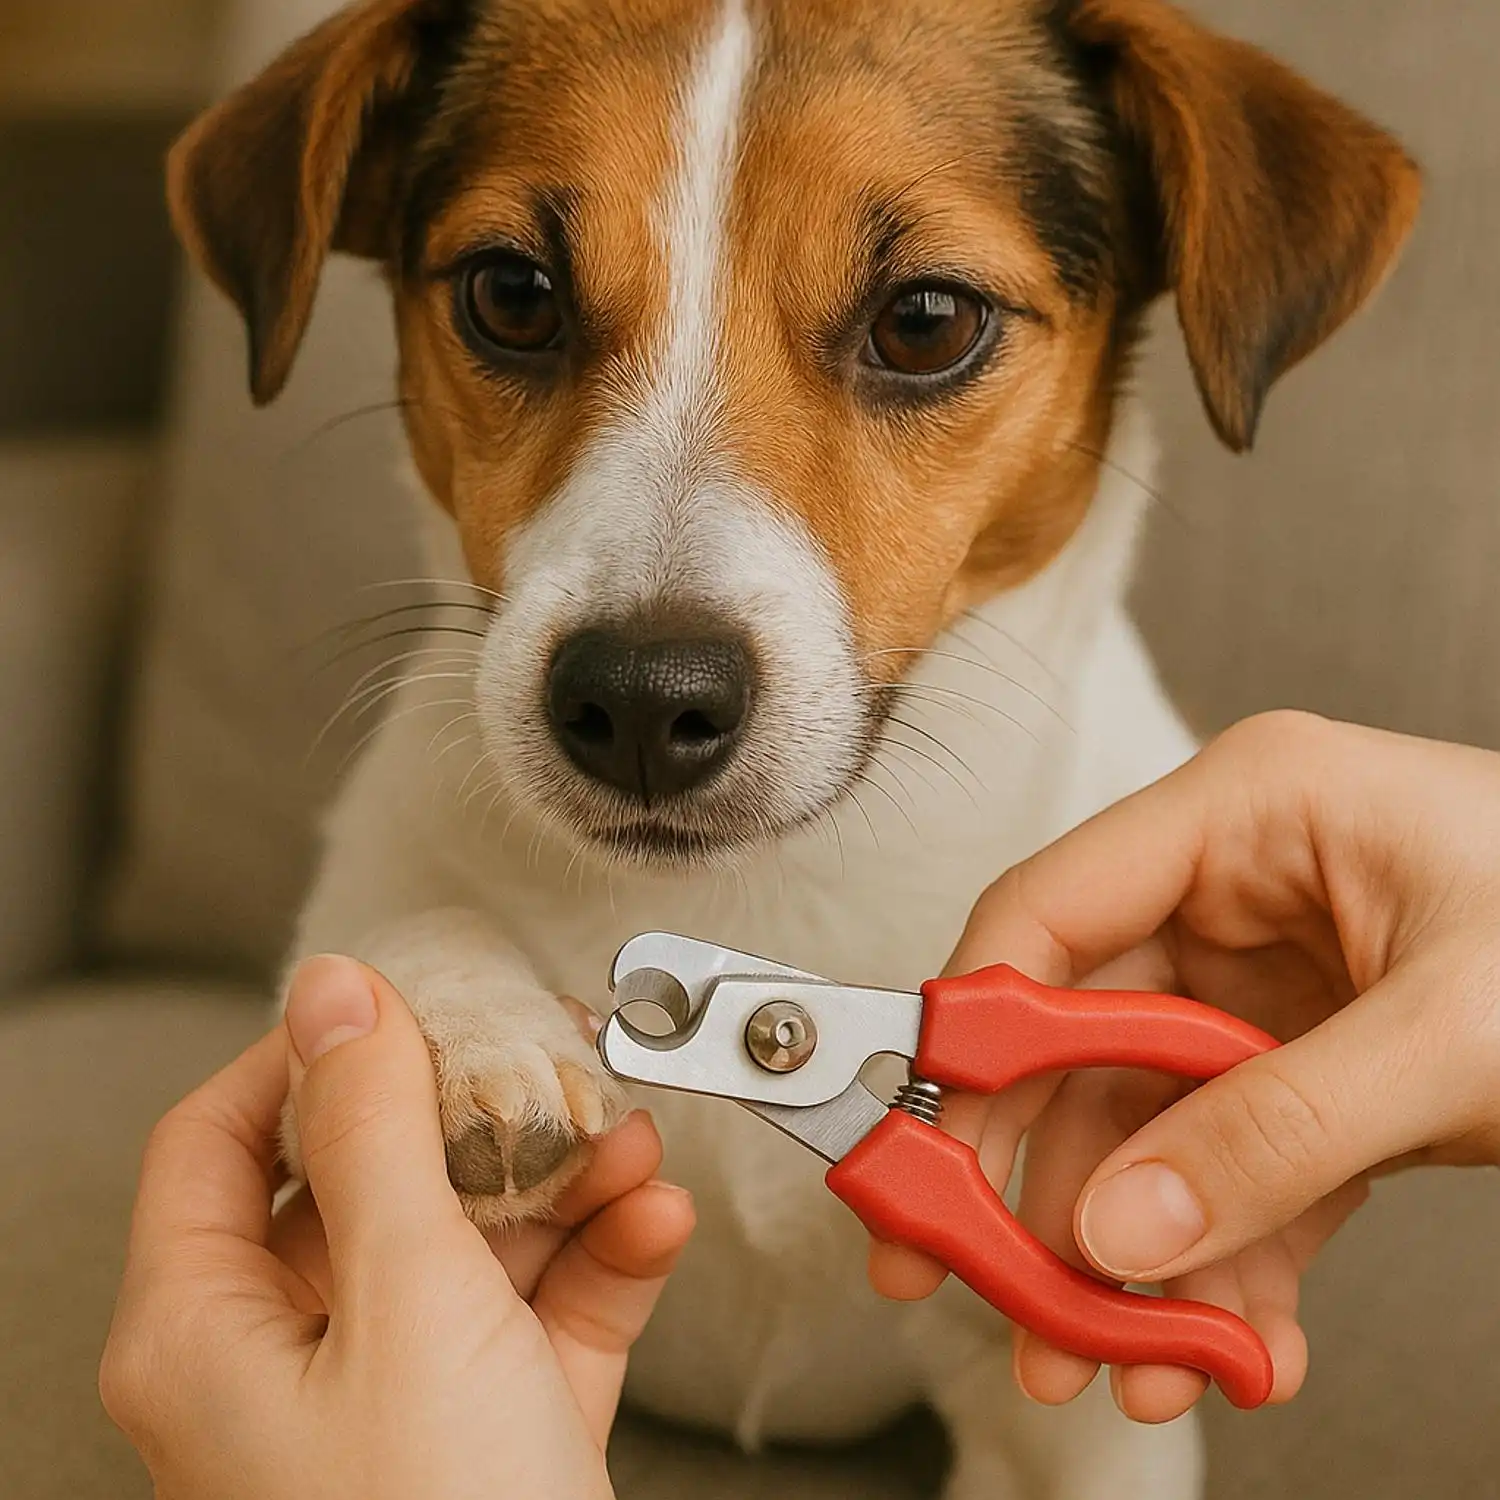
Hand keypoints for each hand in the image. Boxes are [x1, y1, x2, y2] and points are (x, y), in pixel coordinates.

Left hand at [101, 957, 695, 1499]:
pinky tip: (653, 1222)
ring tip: (632, 1138)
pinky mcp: (492, 1427)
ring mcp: (398, 1395)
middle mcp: (291, 1357)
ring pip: (470, 1238)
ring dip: (562, 1180)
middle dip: (480, 1114)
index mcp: (210, 1327)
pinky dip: (602, 1261)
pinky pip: (539, 1312)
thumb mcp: (407, 1302)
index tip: (415, 1003)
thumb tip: (335, 990)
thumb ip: (376, 1134)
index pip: (228, 1134)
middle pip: (373, 1178)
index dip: (317, 1053)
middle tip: (555, 1058)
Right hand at [870, 712, 1499, 1421]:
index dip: (974, 1031)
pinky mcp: (1307, 1070)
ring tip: (1114, 1360)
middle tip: (987, 1285)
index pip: (1050, 911)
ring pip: (1146, 1126)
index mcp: (1247, 813)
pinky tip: (1227, 1345)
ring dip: (1128, 1254)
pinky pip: (1229, 1170)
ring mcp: (1266, 987)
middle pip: (1078, 1039)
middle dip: (1040, 1179)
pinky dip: (1220, 1265)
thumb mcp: (1456, 1032)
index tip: (922, 1141)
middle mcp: (1235, 892)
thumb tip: (1116, 1229)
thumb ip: (1276, 1131)